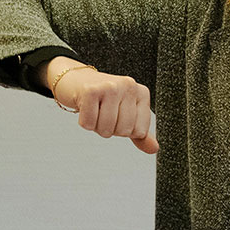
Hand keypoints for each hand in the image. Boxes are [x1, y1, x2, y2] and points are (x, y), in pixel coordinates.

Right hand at [44, 57, 158, 154]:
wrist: (76, 80)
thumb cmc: (103, 98)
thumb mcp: (126, 113)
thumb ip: (140, 132)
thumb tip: (154, 149)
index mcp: (141, 93)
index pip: (140, 131)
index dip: (125, 131)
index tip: (117, 116)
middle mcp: (129, 86)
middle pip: (124, 131)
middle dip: (110, 129)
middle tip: (103, 113)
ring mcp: (110, 87)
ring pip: (106, 128)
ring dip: (97, 126)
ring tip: (95, 110)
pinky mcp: (91, 90)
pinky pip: (89, 123)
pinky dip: (85, 122)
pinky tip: (85, 108)